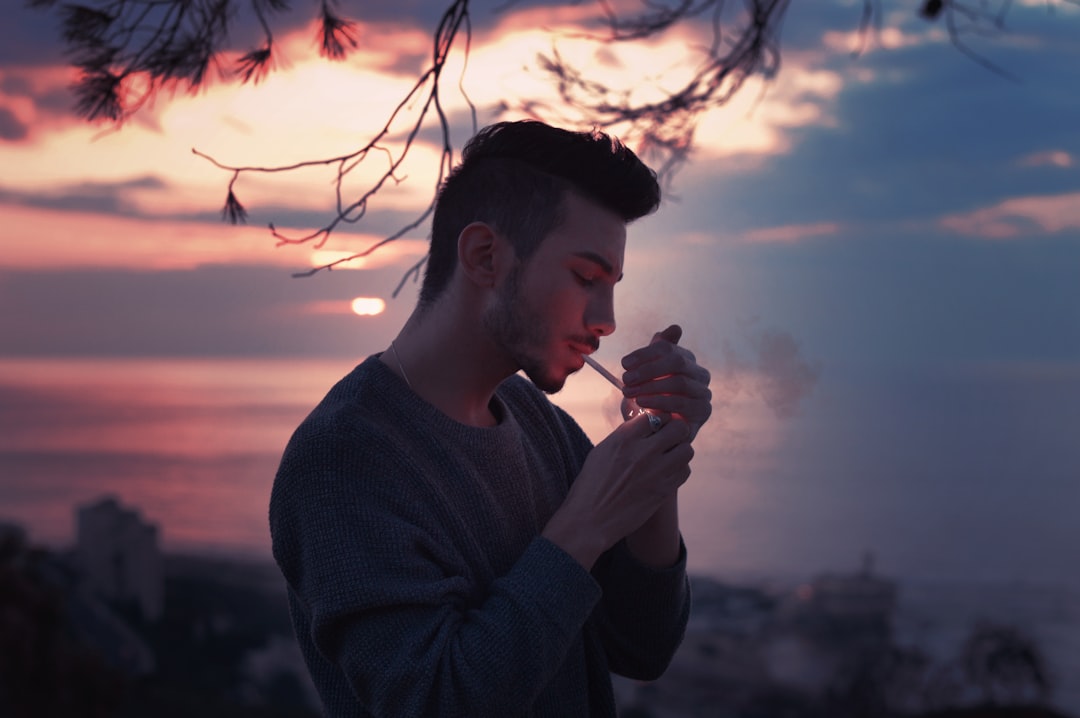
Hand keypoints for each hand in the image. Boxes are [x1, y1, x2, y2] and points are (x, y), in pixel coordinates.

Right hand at [542, 412, 692, 568]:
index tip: (657, 425)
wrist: (589, 520)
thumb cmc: (591, 485)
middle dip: (676, 430)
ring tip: (669, 456)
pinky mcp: (663, 491)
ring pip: (687, 450)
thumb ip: (625, 436)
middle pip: (678, 428)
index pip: (656, 414)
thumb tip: (644, 424)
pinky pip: (685, 471)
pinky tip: (667, 472)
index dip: (659, 418)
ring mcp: (655, 472)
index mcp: (623, 439)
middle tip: (669, 437)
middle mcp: (642, 452)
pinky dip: (679, 469)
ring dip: (680, 450)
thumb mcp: (602, 452)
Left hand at [621, 325, 711, 440]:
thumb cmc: (649, 399)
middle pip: (676, 361)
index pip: (666, 347)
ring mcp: (704, 392)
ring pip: (679, 382)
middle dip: (647, 369)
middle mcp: (699, 373)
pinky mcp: (703, 411)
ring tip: (630, 392)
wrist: (653, 431)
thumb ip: (656, 352)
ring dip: (651, 387)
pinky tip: (642, 403)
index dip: (644, 354)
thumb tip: (676, 328)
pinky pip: (682, 403)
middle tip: (625, 379)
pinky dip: (660, 402)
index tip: (624, 364)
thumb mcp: (647, 375)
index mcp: (685, 358)